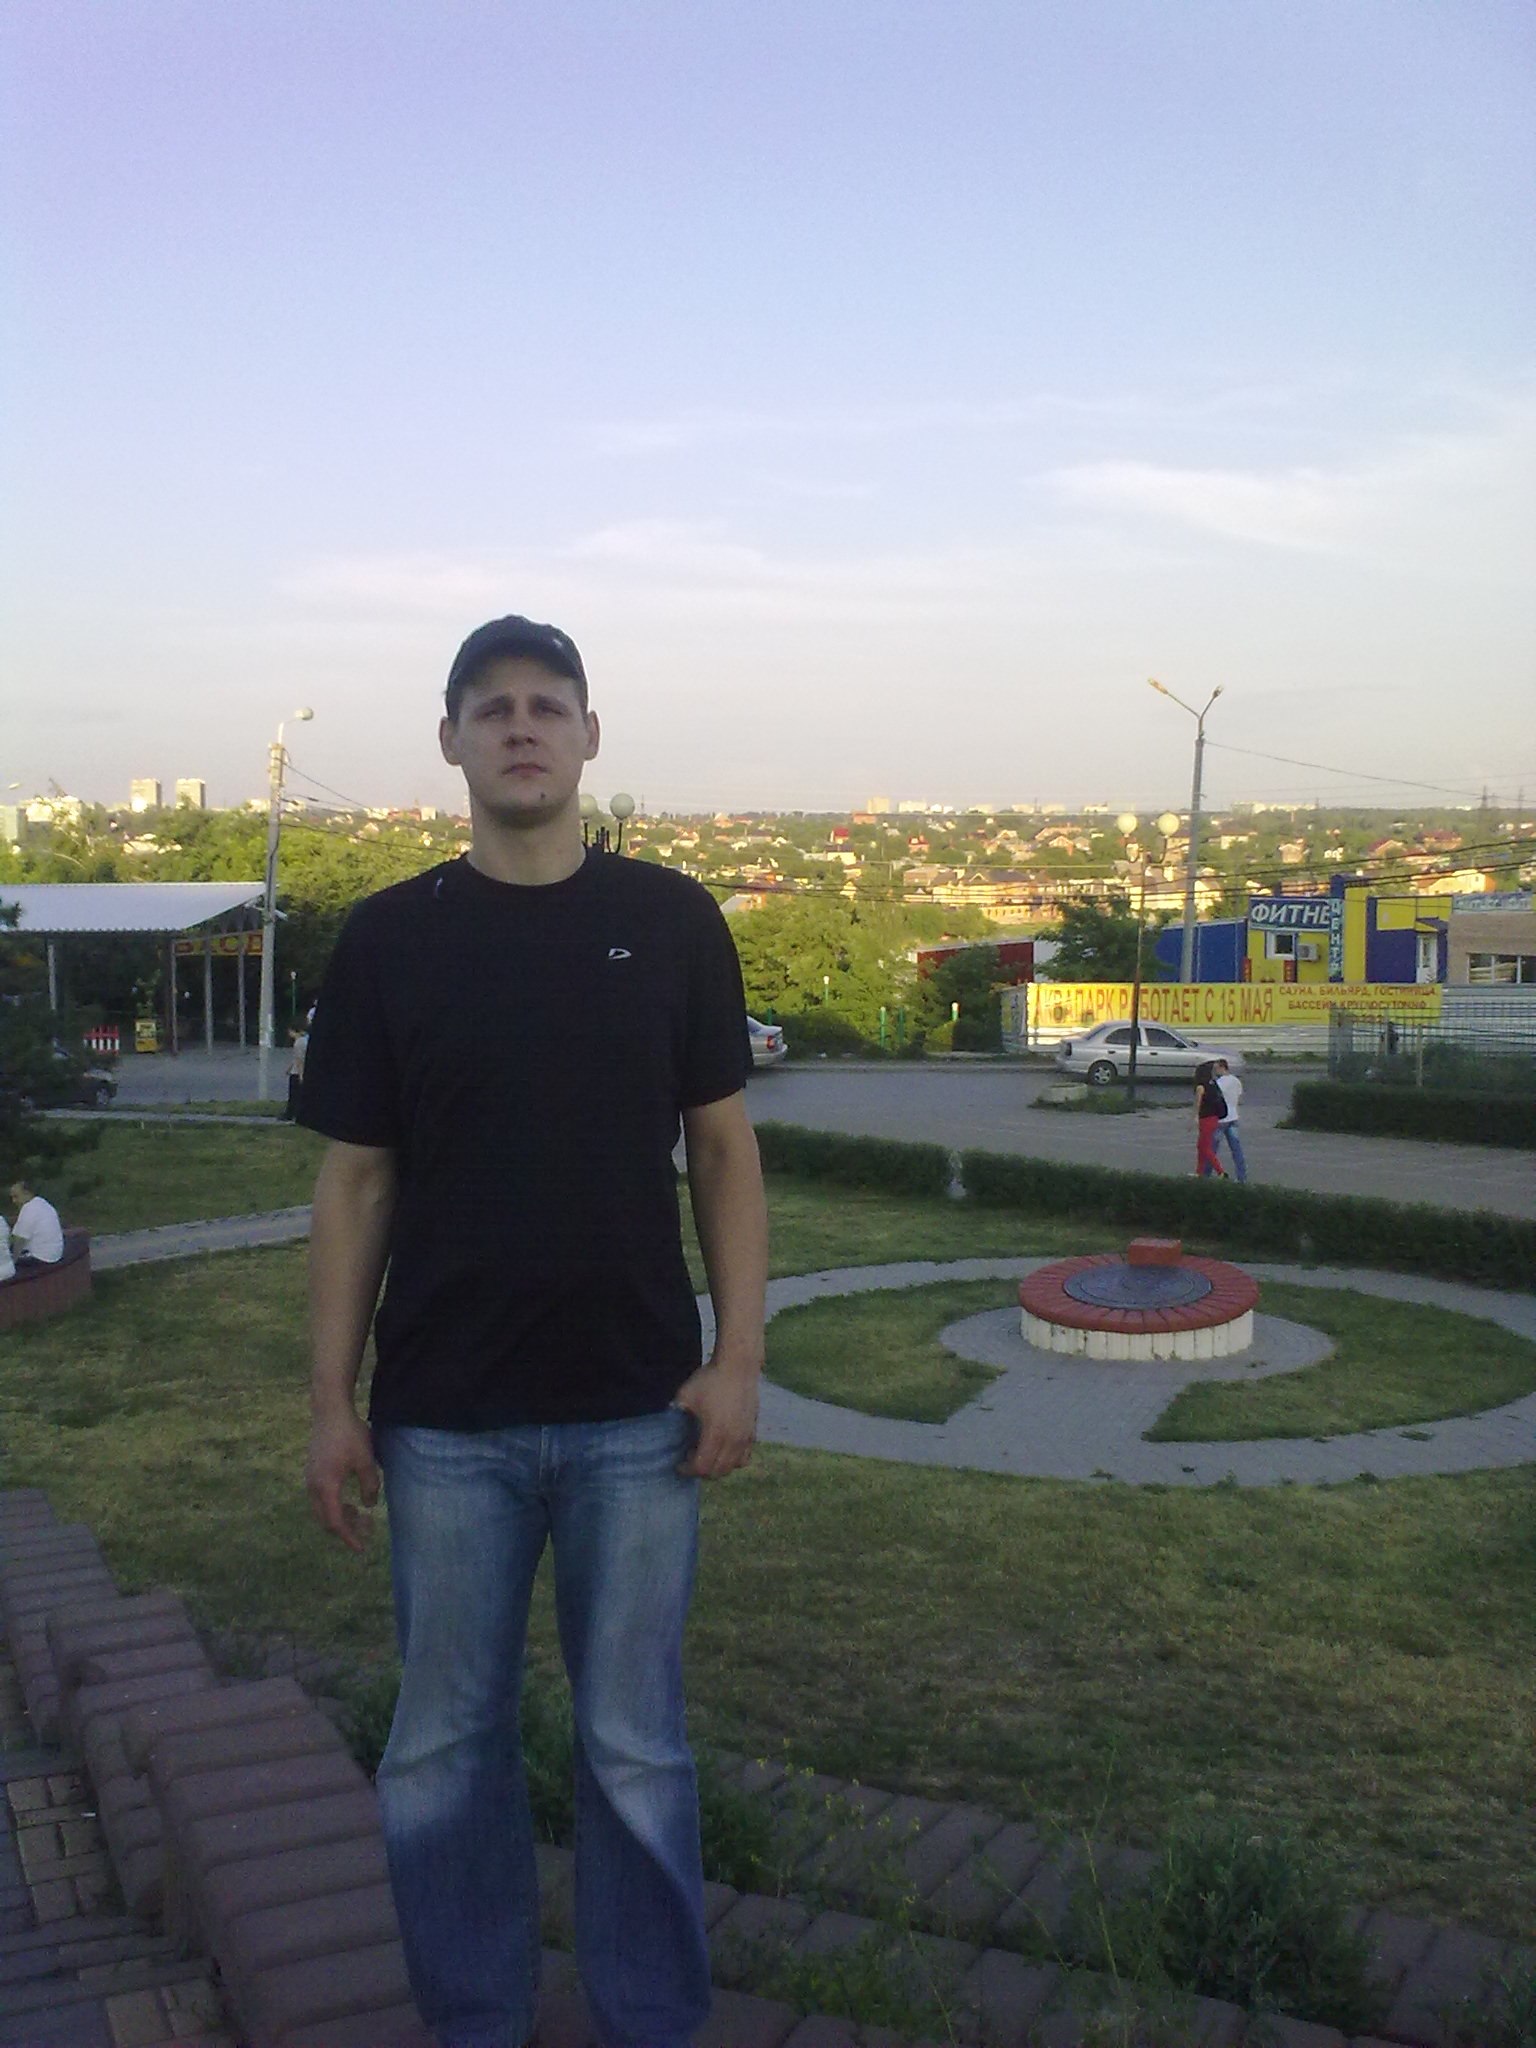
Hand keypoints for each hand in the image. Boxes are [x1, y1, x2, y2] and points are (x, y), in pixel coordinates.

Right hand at [305, 1406, 380, 1552]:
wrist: (330, 1411)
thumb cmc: (350, 1434)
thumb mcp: (366, 1461)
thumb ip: (370, 1486)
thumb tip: (369, 1506)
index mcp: (326, 1487)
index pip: (335, 1523)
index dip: (348, 1538)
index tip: (360, 1548)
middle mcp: (313, 1487)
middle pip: (326, 1520)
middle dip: (346, 1529)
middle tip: (367, 1528)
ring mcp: (310, 1480)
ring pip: (321, 1510)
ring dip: (340, 1517)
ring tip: (360, 1516)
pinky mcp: (312, 1473)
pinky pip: (320, 1499)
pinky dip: (334, 1506)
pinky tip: (349, 1500)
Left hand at [672, 1358, 759, 1479]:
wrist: (738, 1365)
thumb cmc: (711, 1379)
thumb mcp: (685, 1395)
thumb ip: (674, 1412)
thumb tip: (663, 1423)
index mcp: (715, 1434)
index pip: (701, 1466)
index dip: (688, 1470)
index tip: (679, 1464)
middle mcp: (733, 1440)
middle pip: (717, 1471)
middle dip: (701, 1471)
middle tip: (690, 1459)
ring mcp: (745, 1436)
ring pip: (733, 1466)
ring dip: (718, 1467)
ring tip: (707, 1455)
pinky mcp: (753, 1430)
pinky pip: (745, 1456)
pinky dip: (733, 1460)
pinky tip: (724, 1448)